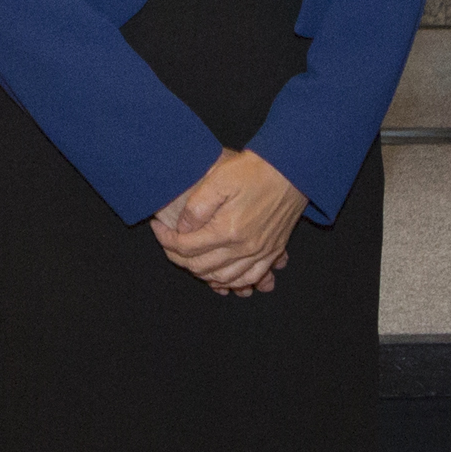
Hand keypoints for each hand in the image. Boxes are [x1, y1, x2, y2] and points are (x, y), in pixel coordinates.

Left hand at [152, 148, 304, 294]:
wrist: (292, 169)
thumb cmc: (255, 171)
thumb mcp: (218, 179)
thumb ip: (196, 207)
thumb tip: (182, 228)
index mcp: (227, 231)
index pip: (186, 247)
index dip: (166, 240)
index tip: (158, 228)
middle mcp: (244, 248)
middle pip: (201, 267)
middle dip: (179, 258)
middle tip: (170, 244)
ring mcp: (260, 253)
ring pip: (224, 278)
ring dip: (202, 274)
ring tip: (190, 259)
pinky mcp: (272, 251)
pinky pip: (250, 278)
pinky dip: (233, 282)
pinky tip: (222, 276)